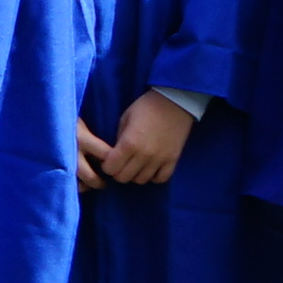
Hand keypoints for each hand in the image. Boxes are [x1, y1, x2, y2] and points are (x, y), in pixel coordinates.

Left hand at [77, 92, 196, 193]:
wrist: (175, 101)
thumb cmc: (146, 107)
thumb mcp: (125, 118)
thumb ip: (118, 139)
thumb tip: (115, 154)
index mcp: (129, 143)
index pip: (110, 168)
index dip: (106, 166)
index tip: (109, 160)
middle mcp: (144, 155)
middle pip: (124, 178)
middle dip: (118, 172)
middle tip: (121, 163)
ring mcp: (159, 160)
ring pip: (141, 180)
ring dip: (135, 174)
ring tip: (135, 165)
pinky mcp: (173, 160)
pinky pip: (160, 179)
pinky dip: (153, 176)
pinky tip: (150, 168)